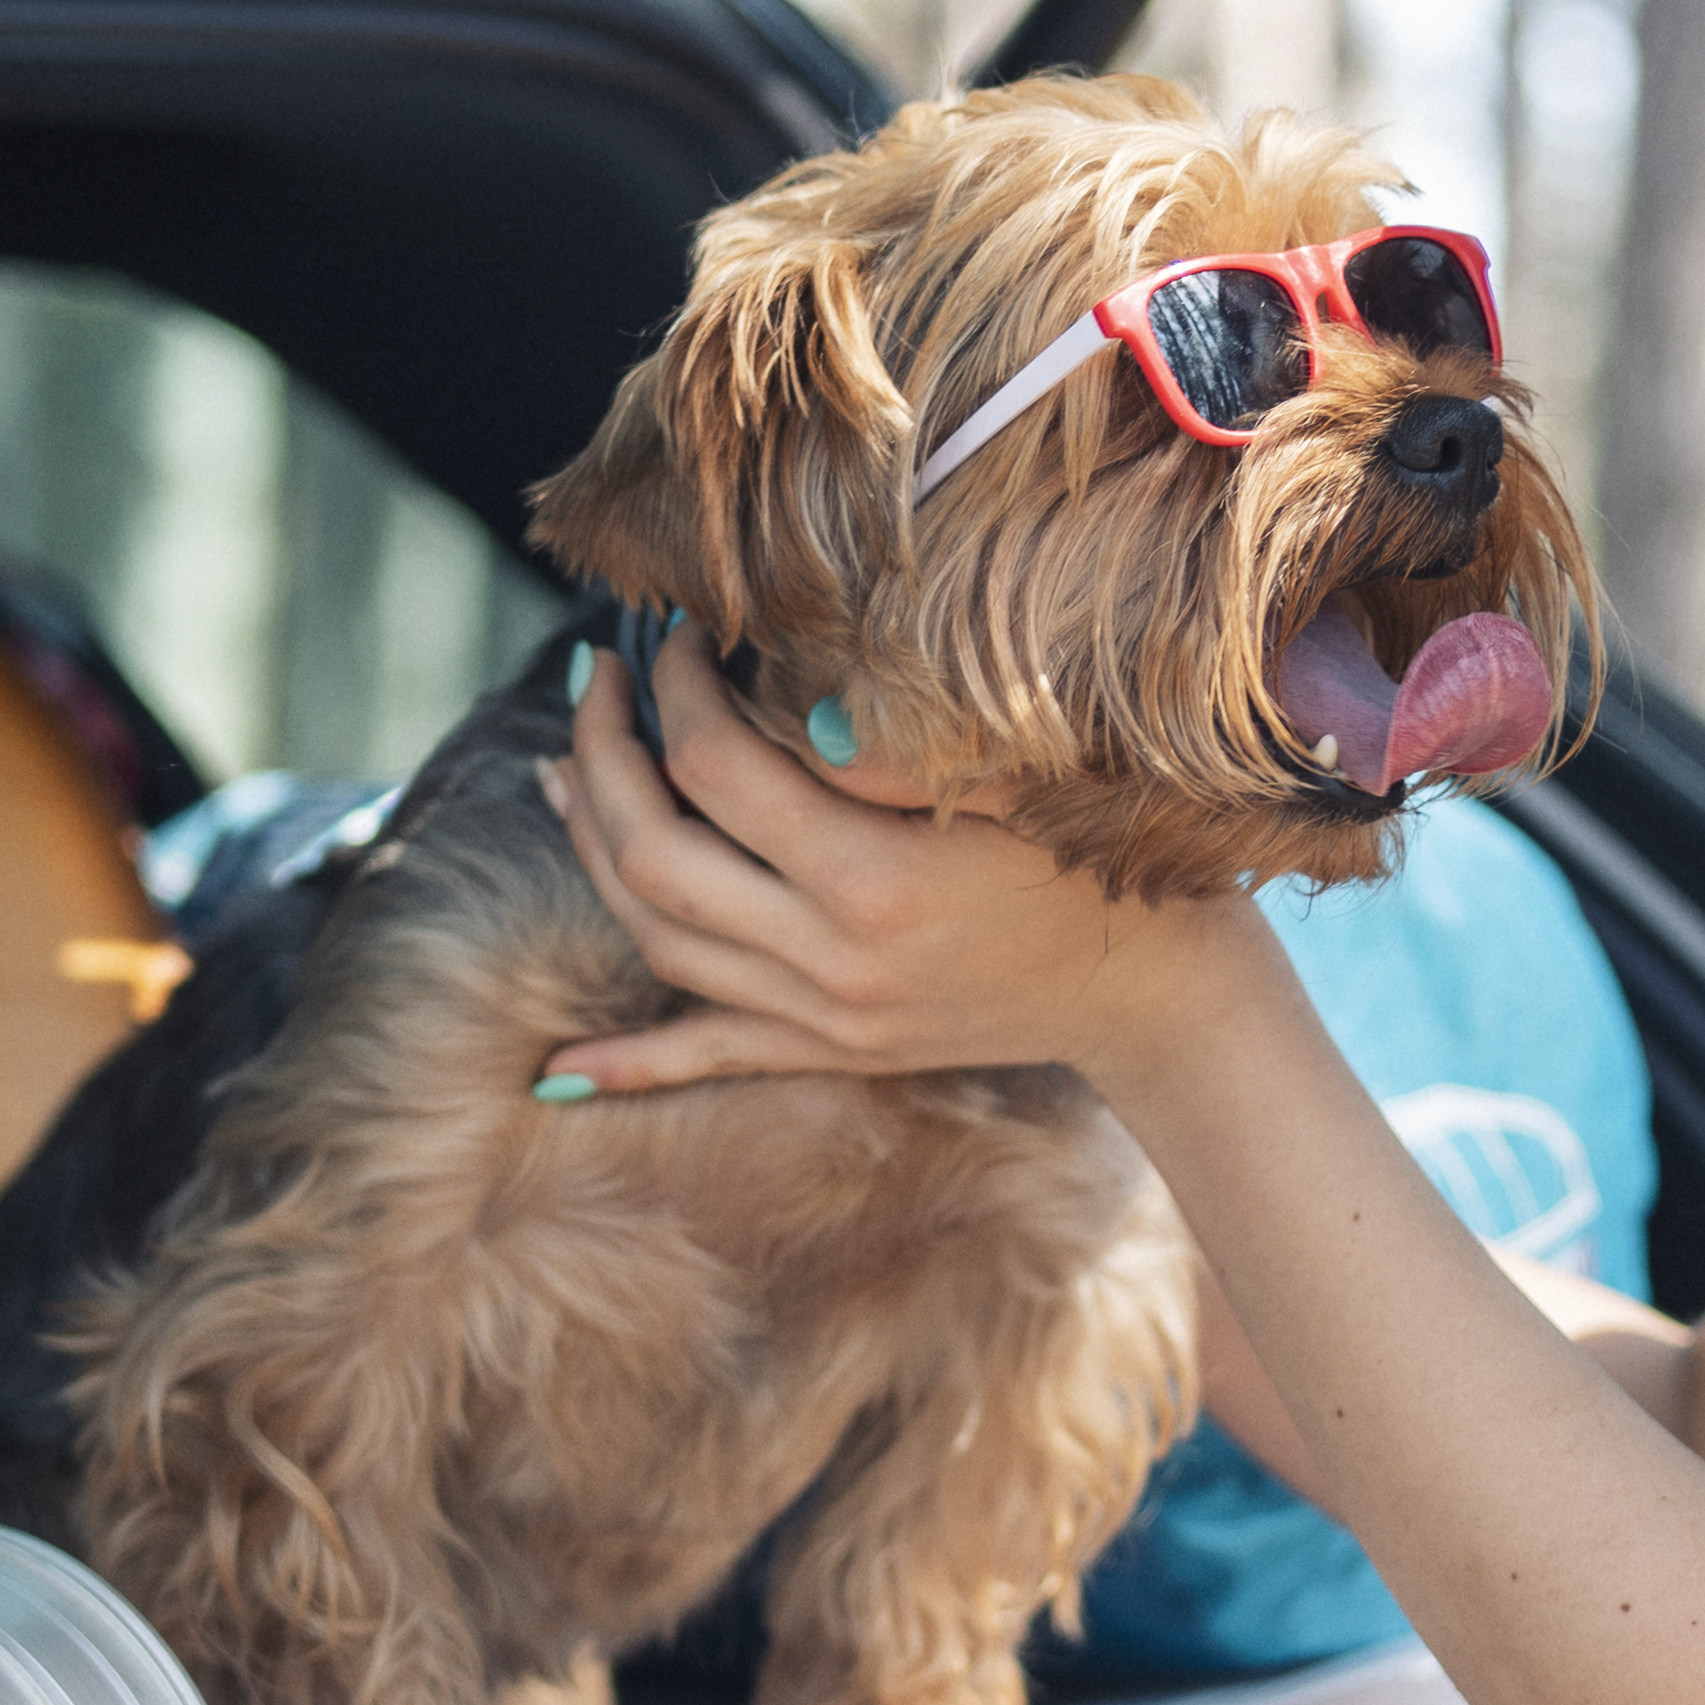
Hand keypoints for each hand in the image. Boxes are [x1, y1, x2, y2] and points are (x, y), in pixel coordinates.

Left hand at [535, 629, 1241, 1096]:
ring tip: (563, 773)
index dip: (678, 690)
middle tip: (600, 679)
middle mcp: (829, 961)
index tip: (679, 633)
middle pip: (652, 856)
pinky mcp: (828, 1051)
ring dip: (592, 851)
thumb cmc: (1097, 855)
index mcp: (874, 879)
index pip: (716, 769)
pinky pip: (704, 1057)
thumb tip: (789, 700)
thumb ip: (900, 746)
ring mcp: (821, 1017)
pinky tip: (552, 1072)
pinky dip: (624, 1065)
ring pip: (654, 940)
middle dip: (605, 755)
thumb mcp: (1018, 779)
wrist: (1152, 988)